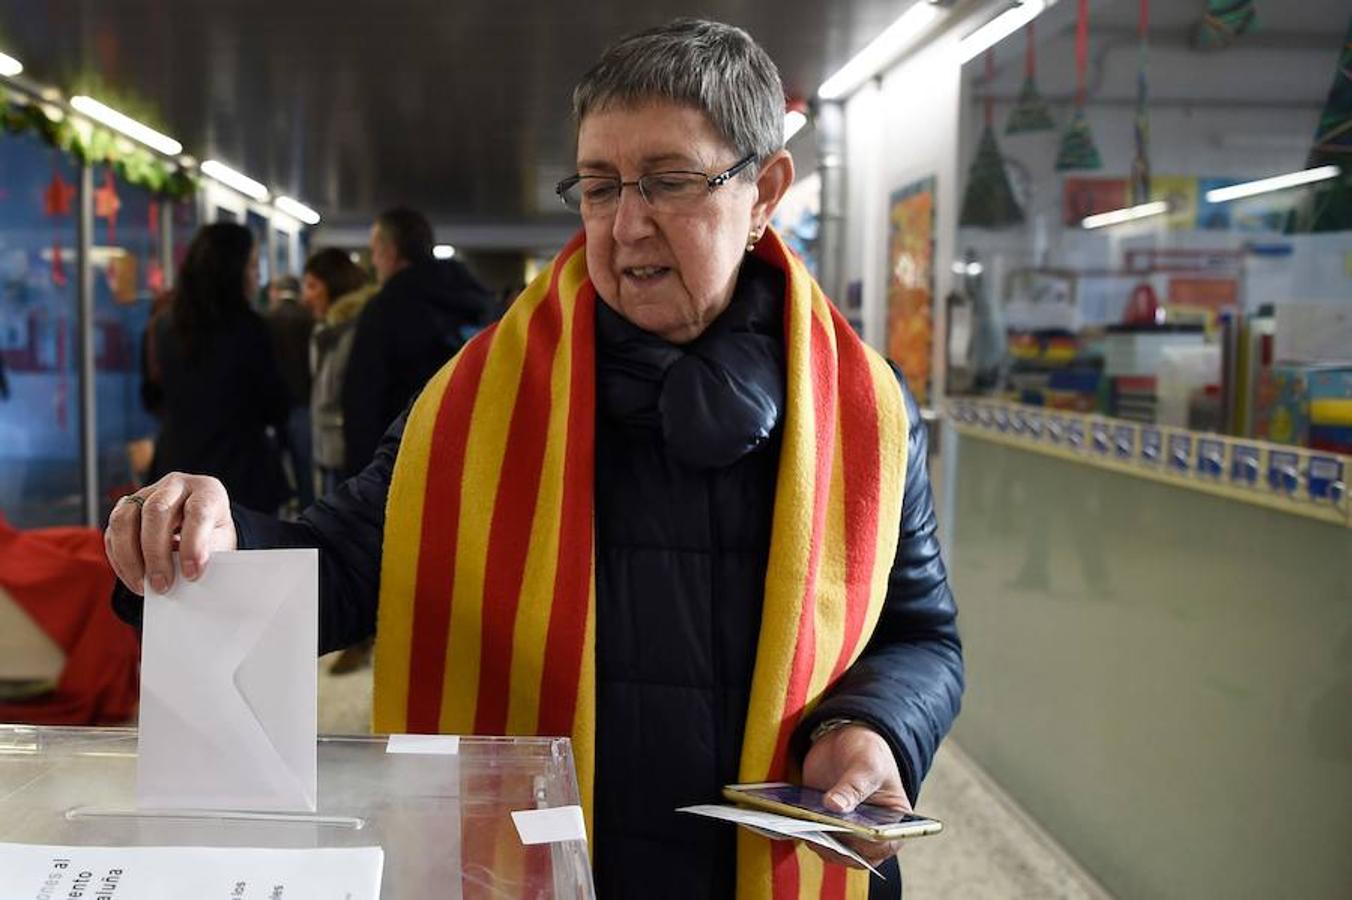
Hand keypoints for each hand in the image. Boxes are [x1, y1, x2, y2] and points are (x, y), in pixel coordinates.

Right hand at [104, 472, 236, 595]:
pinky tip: (133, 578)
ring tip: (143, 586)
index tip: (192, 574)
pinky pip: (112, 532)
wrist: (201, 525)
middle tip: (162, 586)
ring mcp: (146, 493)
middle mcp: (175, 485)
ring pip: (125, 519)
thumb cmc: (213, 534)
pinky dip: (120, 560)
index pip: (198, 511)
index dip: (193, 544)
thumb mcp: (222, 542)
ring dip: (130, 558)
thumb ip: (208, 555)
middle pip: (156, 511)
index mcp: (207, 490)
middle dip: (156, 554)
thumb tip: (186, 577)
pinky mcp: (125, 507)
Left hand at [801, 723, 911, 869]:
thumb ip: (853, 786)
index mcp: (894, 820)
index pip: (886, 844)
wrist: (844, 739)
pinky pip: (815, 838)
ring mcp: (847, 832)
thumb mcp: (865, 764)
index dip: (870, 844)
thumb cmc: (866, 751)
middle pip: (856, 854)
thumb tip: (835, 807)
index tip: (851, 832)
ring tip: (804, 824)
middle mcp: (872, 833)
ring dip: (818, 841)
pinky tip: (793, 820)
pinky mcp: (824, 826)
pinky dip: (804, 832)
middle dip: (838, 846)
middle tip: (820, 829)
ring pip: (832, 850)